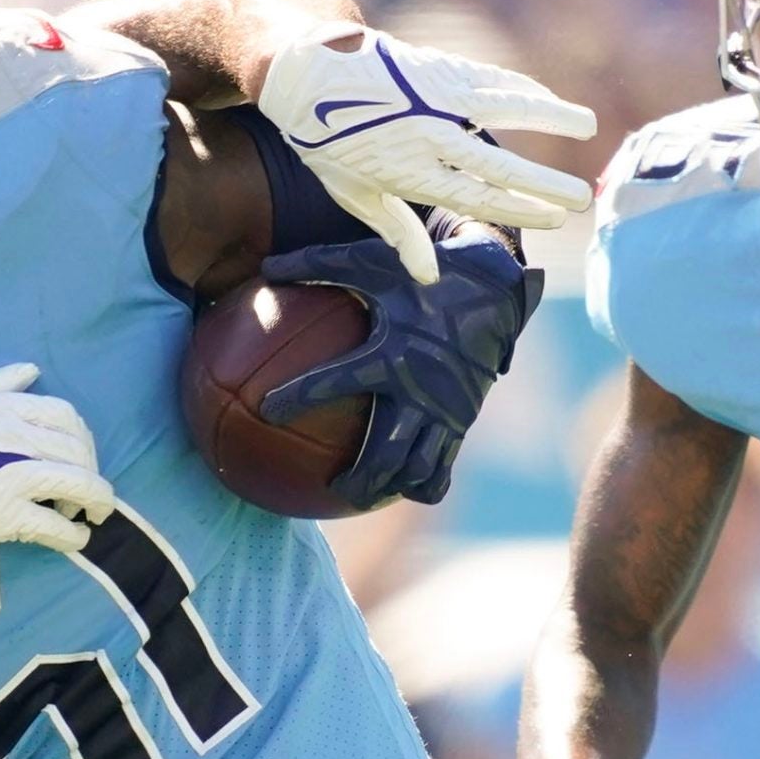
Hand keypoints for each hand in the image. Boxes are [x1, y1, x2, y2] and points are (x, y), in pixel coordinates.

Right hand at [0, 364, 115, 572]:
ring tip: (93, 514)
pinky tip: (76, 538)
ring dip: (96, 500)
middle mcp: (14, 437)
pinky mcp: (5, 515)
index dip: (81, 437)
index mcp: (0, 407)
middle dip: (92, 470)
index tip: (79, 453)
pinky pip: (55, 525)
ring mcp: (13, 476)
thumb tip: (29, 372)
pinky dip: (73, 534)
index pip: (64, 415)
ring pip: (78, 484)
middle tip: (87, 488)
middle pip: (78, 450)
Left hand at [257, 23, 595, 282]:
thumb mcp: (354, 193)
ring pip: (505, 106)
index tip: (554, 220)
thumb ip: (397, 231)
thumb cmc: (326, 141)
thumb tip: (429, 277)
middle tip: (583, 197)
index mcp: (408, 172)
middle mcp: (427, 134)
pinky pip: (489, 78)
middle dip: (546, 182)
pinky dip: (521, 87)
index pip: (475, 198)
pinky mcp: (437, 67)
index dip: (518, 209)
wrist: (302, 71)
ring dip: (551, 115)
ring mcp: (434, 97)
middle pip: (499, 163)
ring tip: (588, 125)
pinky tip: (546, 96)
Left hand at [258, 228, 543, 508]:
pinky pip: (443, 466)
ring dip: (389, 488)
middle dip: (358, 480)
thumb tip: (265, 266)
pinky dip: (422, 484)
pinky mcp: (462, 420)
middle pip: (385, 455)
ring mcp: (446, 410)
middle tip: (332, 487)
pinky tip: (401, 488)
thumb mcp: (372, 261)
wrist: (494, 287)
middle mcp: (420, 390)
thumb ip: (317, 264)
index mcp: (392, 354)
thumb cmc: (424, 275)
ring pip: (417, 470)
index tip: (266, 411)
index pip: (336, 381)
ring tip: (363, 497)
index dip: (298, 397)